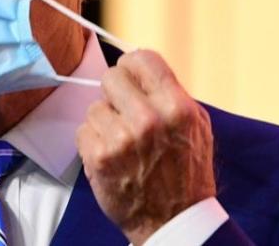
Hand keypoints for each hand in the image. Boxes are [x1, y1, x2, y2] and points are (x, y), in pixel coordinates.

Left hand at [75, 50, 215, 244]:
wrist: (174, 220)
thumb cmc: (186, 172)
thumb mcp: (195, 126)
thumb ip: (170, 92)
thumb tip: (139, 64)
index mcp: (176, 107)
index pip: (141, 58)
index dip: (133, 66)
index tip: (131, 77)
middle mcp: (148, 119)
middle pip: (111, 77)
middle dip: (116, 94)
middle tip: (125, 112)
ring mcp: (121, 139)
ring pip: (95, 106)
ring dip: (105, 122)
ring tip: (123, 142)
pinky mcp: (98, 157)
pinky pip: (83, 130)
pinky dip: (93, 142)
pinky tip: (111, 156)